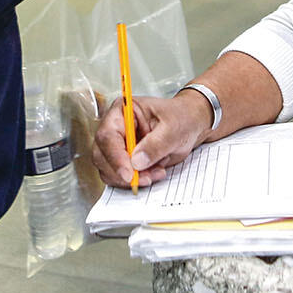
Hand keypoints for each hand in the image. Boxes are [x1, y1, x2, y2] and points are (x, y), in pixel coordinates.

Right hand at [93, 91, 214, 187]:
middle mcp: (115, 128)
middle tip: (145, 179)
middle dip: (122, 172)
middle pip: (102, 156)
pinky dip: (136, 181)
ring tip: (156, 173)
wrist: (190, 124)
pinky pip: (121, 177)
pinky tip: (154, 173)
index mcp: (122, 111)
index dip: (115, 157)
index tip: (129, 174)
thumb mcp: (173, 127)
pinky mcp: (124, 160)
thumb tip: (137, 162)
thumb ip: (156, 144)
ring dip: (131, 179)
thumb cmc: (180, 117)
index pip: (108, 136)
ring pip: (109, 170)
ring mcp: (118, 146)